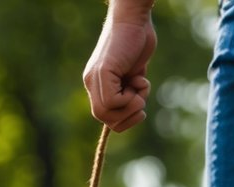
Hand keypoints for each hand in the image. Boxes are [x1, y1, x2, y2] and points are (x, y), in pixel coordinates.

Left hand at [83, 2, 157, 131]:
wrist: (134, 19)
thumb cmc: (137, 44)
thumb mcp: (133, 74)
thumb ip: (129, 91)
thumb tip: (134, 112)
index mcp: (98, 85)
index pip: (106, 116)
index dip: (124, 120)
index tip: (140, 112)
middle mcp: (93, 83)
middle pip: (106, 119)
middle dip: (129, 116)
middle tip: (140, 99)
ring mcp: (96, 78)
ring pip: (108, 113)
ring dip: (132, 106)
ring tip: (140, 86)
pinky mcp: (102, 72)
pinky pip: (113, 102)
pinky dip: (132, 96)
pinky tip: (139, 78)